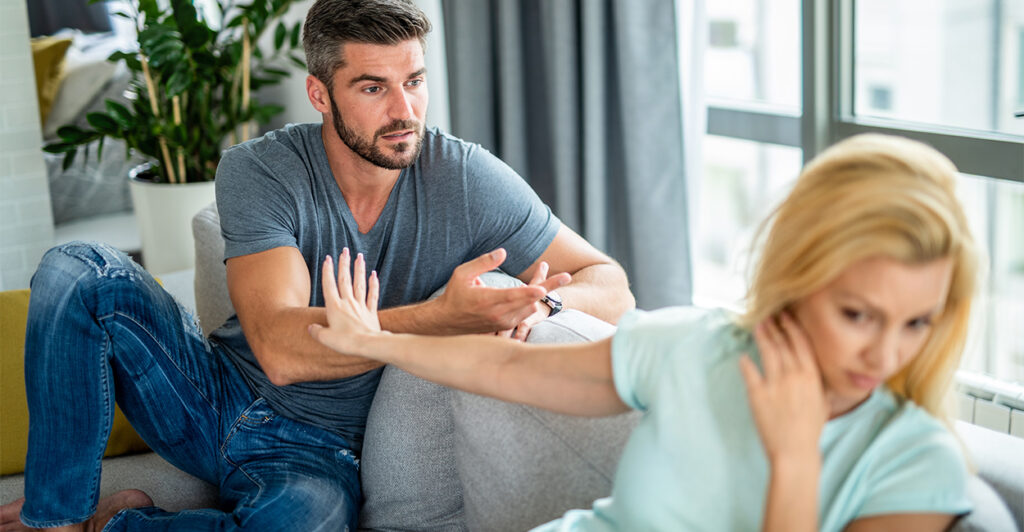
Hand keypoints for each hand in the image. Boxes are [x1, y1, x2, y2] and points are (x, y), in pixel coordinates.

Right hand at [309, 248, 380, 354]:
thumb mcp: (325, 338)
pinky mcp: (371, 312)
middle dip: (344, 264)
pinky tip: (374, 274)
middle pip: (345, 280)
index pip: (329, 285)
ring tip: (359, 256)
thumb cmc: (346, 342)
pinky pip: (372, 295)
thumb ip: (316, 331)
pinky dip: (374, 283)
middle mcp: (348, 303)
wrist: (368, 345)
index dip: (327, 271)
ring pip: (359, 283)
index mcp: (334, 307)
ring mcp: (361, 306)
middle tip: (345, 250)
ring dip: (359, 269)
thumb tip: (311, 328)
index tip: (328, 258)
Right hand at [438, 249, 569, 333]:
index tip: (542, 288)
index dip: (529, 292)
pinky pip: (525, 313)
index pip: (513, 296)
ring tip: (549, 272)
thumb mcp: (462, 274)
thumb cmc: (454, 295)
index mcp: (487, 300)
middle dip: (548, 287)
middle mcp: (498, 314)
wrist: (447, 323)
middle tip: (567, 276)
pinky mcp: (505, 327)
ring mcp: (503, 322)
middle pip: (529, 301)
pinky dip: (532, 300)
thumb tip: (503, 252)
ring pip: (530, 308)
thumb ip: (483, 263)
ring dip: (540, 291)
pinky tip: (536, 288)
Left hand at [739, 313, 827, 461]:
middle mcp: (794, 376)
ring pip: (768, 351)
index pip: (801, 344)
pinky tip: (743, 355)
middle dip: (776, 327)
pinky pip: (750, 372)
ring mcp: (775, 384)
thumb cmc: (810, 431)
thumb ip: (819, 385)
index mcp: (812, 377)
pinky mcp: (758, 394)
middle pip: (783, 343)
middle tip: (769, 314)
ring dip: (762, 336)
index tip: (786, 316)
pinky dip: (745, 362)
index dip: (793, 328)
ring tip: (758, 325)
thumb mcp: (822, 403)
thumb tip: (815, 372)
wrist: (795, 451)